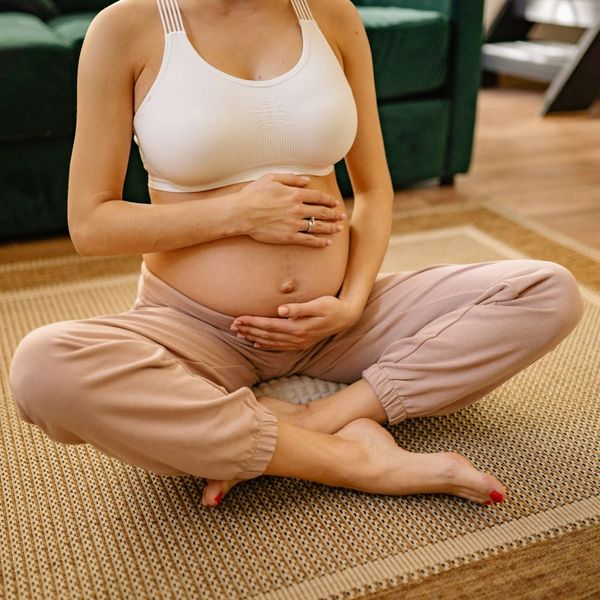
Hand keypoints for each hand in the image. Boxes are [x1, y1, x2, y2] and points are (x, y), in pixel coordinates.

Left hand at [230, 296, 359, 349]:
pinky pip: (279, 346)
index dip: (252, 322)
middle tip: (232, 326)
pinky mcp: (301, 342)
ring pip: (270, 341)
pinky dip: (266, 345)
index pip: (269, 325)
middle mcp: (297, 338)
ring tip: (239, 334)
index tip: (238, 319)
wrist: (346, 317)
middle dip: (248, 330)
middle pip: (267, 334)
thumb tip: (281, 310)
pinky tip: (256, 343)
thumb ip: (299, 308)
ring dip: (254, 337)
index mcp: (298, 327)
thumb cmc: (332, 306)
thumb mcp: (318, 304)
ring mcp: (298, 342)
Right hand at [238, 173, 346, 247]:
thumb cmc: (253, 194)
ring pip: (318, 226)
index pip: (318, 197)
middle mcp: (298, 209)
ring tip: (339, 228)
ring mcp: (294, 224)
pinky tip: (327, 242)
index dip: (329, 200)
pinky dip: (319, 242)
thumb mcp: (272, 178)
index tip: (335, 203)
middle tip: (342, 216)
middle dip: (334, 214)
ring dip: (331, 227)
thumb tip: (307, 180)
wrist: (241, 213)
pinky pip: (308, 240)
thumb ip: (291, 178)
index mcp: (295, 194)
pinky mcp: (288, 237)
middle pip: (322, 212)